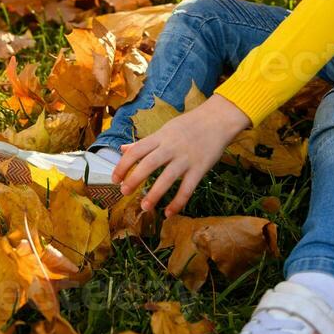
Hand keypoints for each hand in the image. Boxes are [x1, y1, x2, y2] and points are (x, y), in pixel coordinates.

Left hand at [111, 94, 251, 216]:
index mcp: (160, 136)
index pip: (137, 150)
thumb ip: (145, 142)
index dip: (123, 165)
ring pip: (167, 177)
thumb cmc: (190, 124)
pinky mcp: (200, 168)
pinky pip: (187, 188)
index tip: (115, 179)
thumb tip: (123, 149)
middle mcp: (171, 146)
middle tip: (124, 192)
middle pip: (149, 163)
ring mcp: (186, 158)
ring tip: (145, 207)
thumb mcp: (165, 129)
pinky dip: (178, 202)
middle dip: (134, 179)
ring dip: (154, 194)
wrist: (219, 119)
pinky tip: (169, 213)